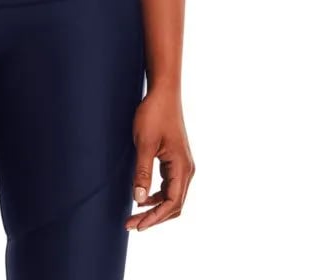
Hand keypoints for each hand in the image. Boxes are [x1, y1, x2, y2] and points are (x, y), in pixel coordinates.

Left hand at [125, 87, 195, 231]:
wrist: (163, 92)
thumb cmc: (154, 114)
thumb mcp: (145, 143)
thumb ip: (142, 172)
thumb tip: (139, 199)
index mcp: (182, 167)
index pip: (171, 203)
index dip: (154, 218)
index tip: (136, 225)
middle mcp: (187, 169)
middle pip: (174, 204)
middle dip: (154, 217)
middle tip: (131, 224)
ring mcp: (182, 165)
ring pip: (172, 197)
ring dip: (155, 208)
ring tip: (135, 215)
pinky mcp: (176, 160)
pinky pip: (169, 186)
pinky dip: (157, 196)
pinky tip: (143, 198)